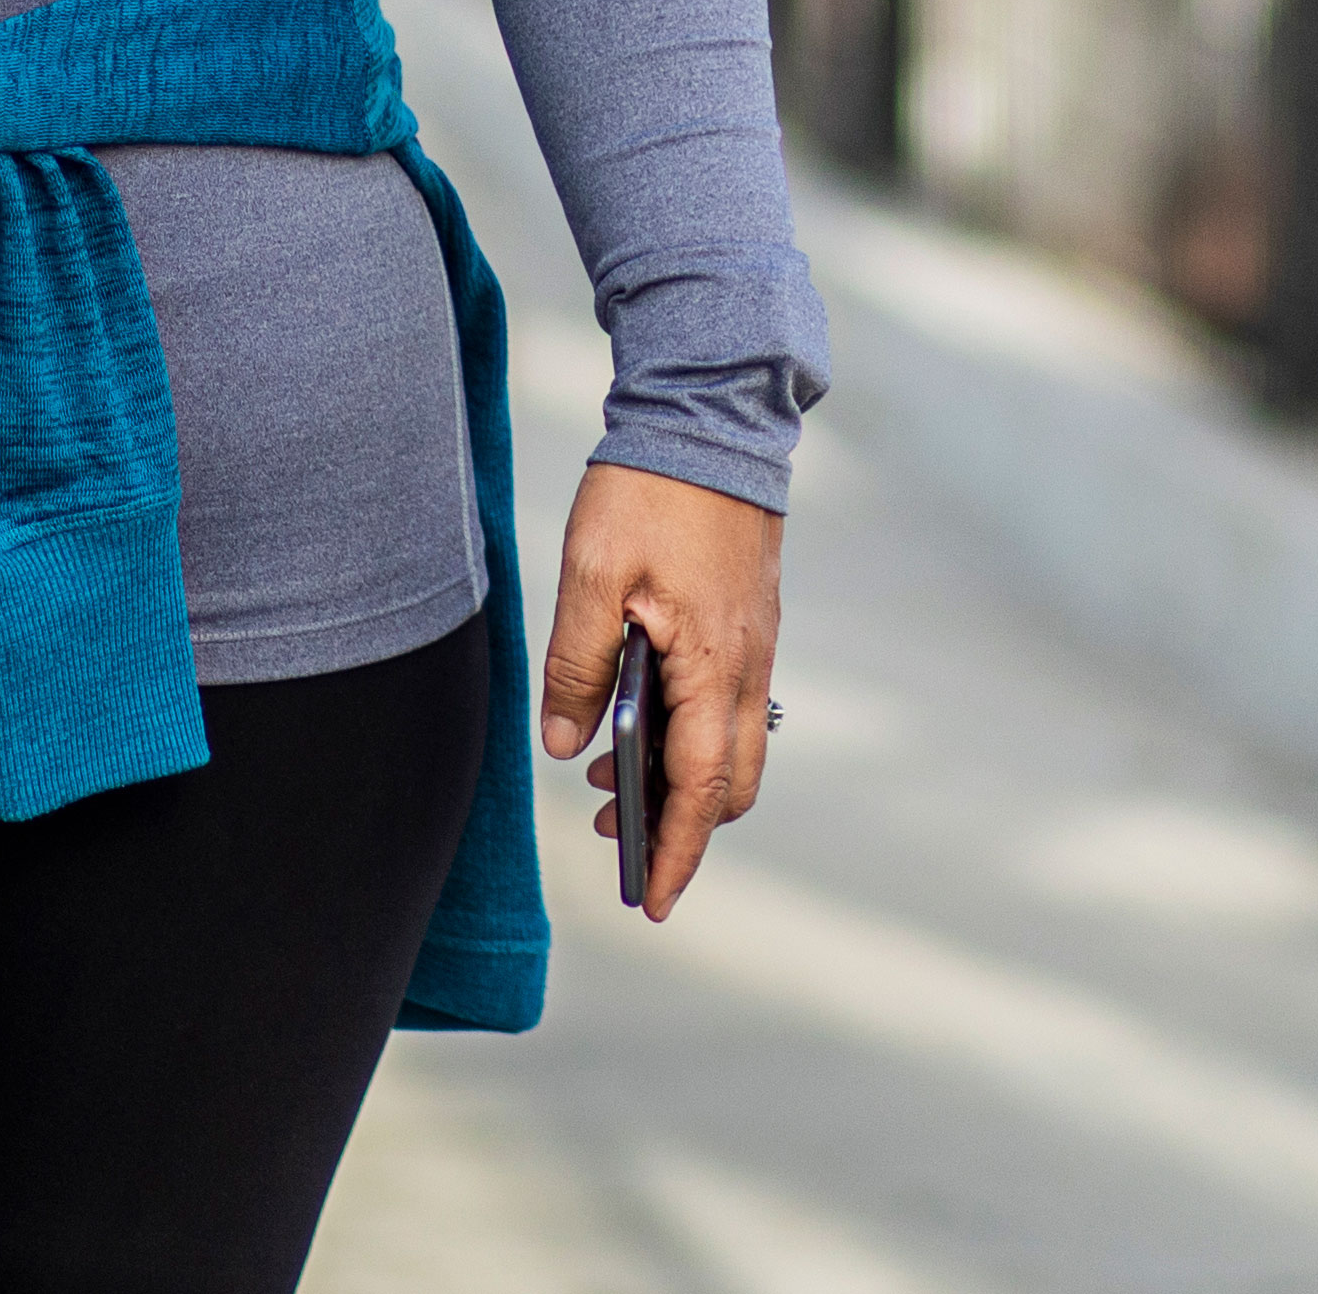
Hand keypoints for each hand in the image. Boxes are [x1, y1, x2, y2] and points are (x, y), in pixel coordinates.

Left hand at [537, 461, 780, 917]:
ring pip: (731, 745)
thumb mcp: (590, 577)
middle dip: (677, 827)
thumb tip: (562, 742)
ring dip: (677, 778)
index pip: (701, 788)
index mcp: (715, 665)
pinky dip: (687, 732)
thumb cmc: (652, 491)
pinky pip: (728, 704)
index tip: (652, 900)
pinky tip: (632, 714)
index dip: (673, 850)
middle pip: (729, 782)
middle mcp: (750, 666)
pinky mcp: (747, 623)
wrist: (711, 417)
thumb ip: (576, 667)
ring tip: (600, 776)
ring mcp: (755, 645)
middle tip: (614, 839)